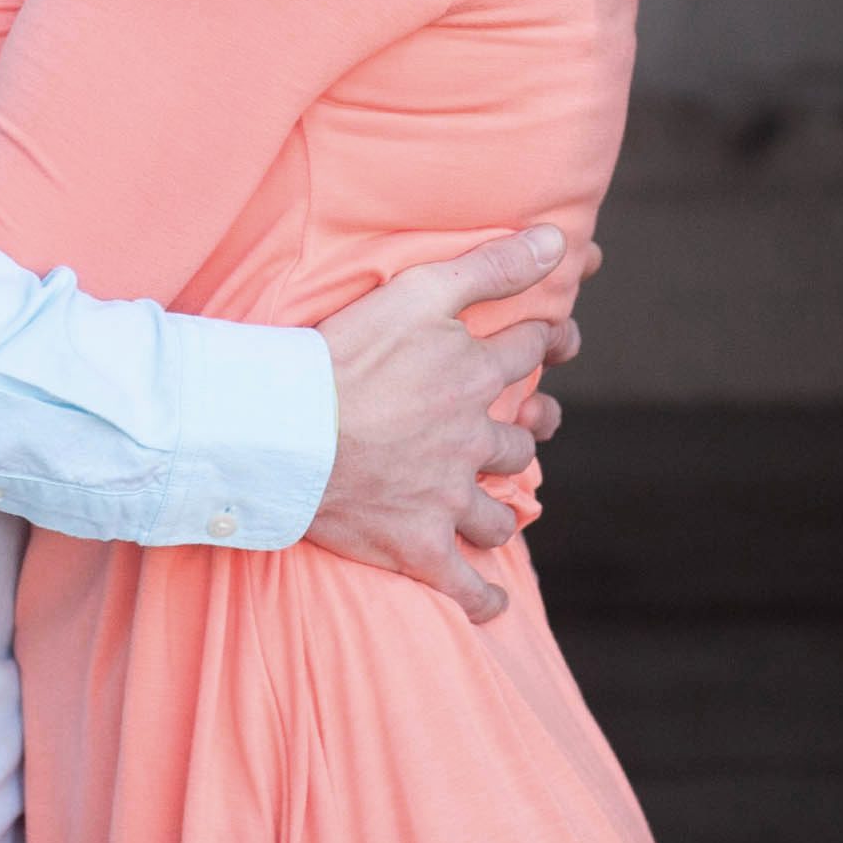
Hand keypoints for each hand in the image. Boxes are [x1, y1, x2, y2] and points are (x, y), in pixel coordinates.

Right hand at [309, 225, 576, 622]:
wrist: (284, 431)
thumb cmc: (342, 356)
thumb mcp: (418, 290)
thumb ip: (490, 266)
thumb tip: (556, 239)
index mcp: (472, 374)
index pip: (528, 349)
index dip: (547, 338)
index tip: (557, 336)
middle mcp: (471, 438)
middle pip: (518, 439)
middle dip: (524, 431)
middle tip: (524, 428)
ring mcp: (447, 498)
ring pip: (496, 512)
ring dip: (500, 510)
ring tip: (497, 510)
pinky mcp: (418, 546)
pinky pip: (463, 583)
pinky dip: (481, 597)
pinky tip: (492, 603)